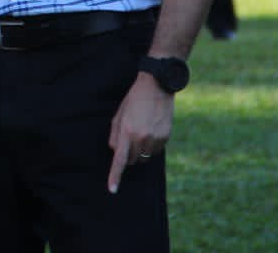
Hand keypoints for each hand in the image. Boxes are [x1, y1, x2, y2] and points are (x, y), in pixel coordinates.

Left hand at [106, 72, 173, 192]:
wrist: (156, 87)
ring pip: (145, 157)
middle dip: (129, 154)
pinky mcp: (166, 137)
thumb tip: (116, 152)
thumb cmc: (134, 101)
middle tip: (130, 138)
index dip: (115, 176)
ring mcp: (155, 138)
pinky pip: (156, 151)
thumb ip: (115, 135)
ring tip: (142, 131)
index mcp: (127, 131)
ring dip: (141, 150)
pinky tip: (151, 129)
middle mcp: (142, 138)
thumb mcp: (119, 115)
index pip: (120, 159)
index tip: (112, 190)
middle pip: (133, 160)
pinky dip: (152, 146)